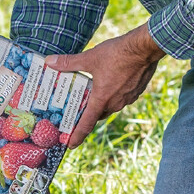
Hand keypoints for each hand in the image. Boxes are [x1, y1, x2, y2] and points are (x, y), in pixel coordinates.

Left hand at [45, 23, 164, 148]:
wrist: (144, 48)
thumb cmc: (117, 54)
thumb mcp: (90, 57)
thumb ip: (69, 62)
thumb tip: (49, 61)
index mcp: (102, 99)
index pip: (87, 123)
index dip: (77, 135)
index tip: (70, 145)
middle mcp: (115, 103)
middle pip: (98, 114)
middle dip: (88, 114)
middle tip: (78, 110)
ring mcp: (128, 98)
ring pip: (111, 105)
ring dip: (102, 102)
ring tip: (93, 93)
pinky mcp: (136, 91)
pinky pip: (122, 97)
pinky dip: (114, 94)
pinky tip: (110, 82)